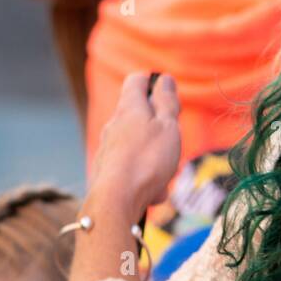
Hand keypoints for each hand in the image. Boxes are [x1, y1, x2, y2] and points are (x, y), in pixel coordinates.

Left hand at [87, 72, 181, 220]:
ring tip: (165, 174)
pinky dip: (146, 177)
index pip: (137, 80)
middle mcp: (115, 124)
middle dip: (161, 129)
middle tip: (173, 143)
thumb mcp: (168, 125)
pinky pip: (133, 168)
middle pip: (140, 115)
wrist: (116, 201)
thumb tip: (164, 79)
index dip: (154, 83)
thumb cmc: (147, 160)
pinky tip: (153, 191)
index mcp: (130, 107)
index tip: (168, 98)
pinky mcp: (106, 170)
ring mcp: (108, 147)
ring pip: (140, 145)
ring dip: (156, 157)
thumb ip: (167, 102)